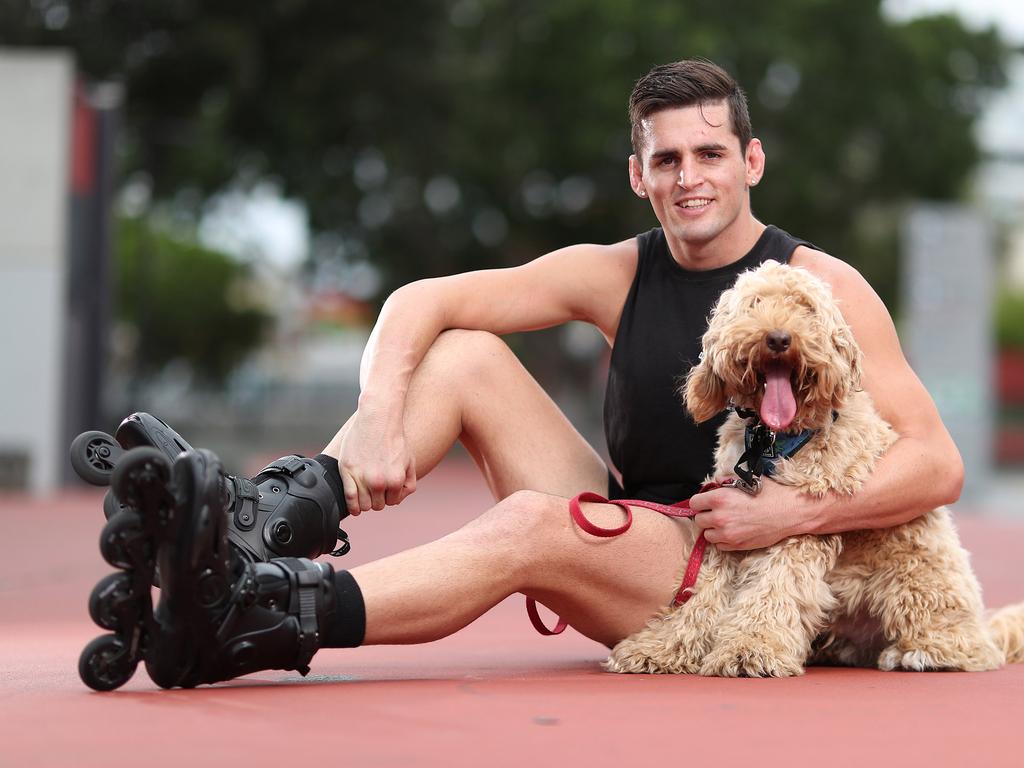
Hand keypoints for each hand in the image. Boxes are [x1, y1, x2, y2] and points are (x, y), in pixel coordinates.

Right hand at [336, 408, 415, 515]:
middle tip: (375, 487)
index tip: (386, 488)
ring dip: (365, 502)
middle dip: (377, 499)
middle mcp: (378, 482)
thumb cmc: (395, 439)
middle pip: (377, 506)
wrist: (378, 418)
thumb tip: (397, 500)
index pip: (392, 502)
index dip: (389, 496)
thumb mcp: (410, 462)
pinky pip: (349, 497)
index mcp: (395, 480)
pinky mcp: (347, 471)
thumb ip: (408, 483)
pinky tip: (354, 508)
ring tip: (366, 493)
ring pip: (363, 505)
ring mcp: (361, 477)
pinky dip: (352, 506)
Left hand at [689, 480, 813, 550]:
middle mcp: (720, 518)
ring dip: (713, 529)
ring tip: (726, 522)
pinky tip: (734, 531)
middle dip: (706, 515)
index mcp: (720, 498)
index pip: (694, 503)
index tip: (706, 502)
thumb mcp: (748, 479)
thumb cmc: (771, 494)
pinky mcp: (737, 546)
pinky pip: (719, 545)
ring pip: (707, 535)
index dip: (700, 502)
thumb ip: (727, 480)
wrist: (790, 513)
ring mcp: (728, 534)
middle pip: (699, 520)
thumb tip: (716, 482)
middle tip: (717, 511)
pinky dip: (723, 540)